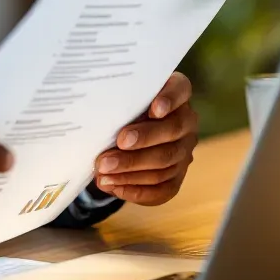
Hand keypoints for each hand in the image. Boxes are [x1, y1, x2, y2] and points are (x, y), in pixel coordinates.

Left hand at [94, 72, 197, 205]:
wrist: (123, 132)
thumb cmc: (118, 106)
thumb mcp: (118, 97)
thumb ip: (115, 99)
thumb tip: (93, 110)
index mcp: (175, 93)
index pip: (180, 89)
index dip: (170, 99)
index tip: (154, 109)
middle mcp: (185, 121)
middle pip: (171, 131)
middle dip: (141, 141)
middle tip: (115, 146)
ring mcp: (184, 150)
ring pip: (165, 163)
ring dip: (131, 169)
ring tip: (103, 171)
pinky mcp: (178, 176)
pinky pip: (163, 188)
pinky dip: (137, 190)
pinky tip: (114, 186)